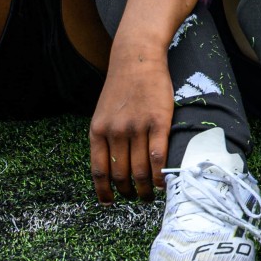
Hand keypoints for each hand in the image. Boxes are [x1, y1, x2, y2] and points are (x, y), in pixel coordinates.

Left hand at [89, 54, 173, 201]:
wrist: (137, 58)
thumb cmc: (121, 87)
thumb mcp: (103, 113)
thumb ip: (106, 138)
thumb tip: (112, 167)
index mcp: (98, 131)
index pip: (99, 171)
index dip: (104, 191)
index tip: (110, 202)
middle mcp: (115, 132)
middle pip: (120, 174)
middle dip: (128, 193)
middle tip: (136, 198)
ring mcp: (137, 127)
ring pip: (139, 170)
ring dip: (145, 189)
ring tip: (150, 194)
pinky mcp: (158, 122)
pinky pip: (157, 156)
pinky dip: (159, 174)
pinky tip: (162, 182)